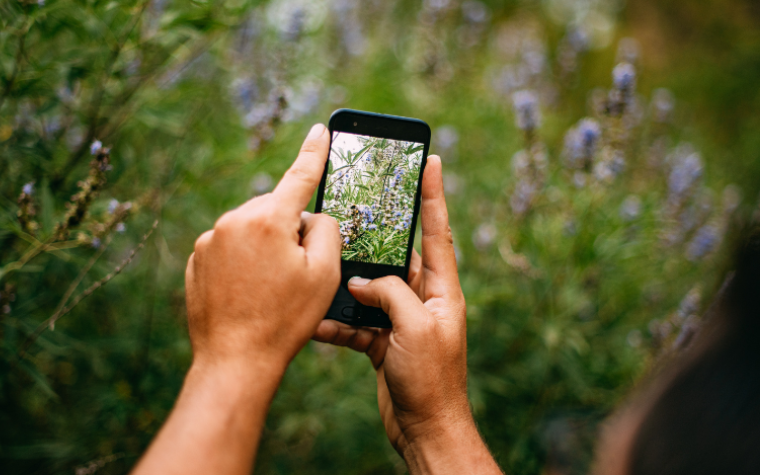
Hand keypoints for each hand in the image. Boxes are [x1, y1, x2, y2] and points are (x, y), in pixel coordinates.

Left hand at [134, 124, 340, 474]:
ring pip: (251, 230)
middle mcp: (234, 220)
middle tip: (296, 275)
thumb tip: (312, 216)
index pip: (299, 177)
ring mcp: (210, 239)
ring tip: (269, 291)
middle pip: (275, 211)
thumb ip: (326, 230)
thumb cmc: (284, 319)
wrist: (235, 360)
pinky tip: (248, 293)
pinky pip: (229, 248)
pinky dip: (243, 263)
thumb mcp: (324, 274)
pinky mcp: (196, 258)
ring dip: (265, 249)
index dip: (314, 153)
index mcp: (268, 219)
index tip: (320, 130)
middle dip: (289, 232)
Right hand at [313, 156, 500, 473]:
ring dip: (347, 283)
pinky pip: (357, 321)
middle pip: (398, 255)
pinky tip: (316, 320)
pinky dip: (337, 321)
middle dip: (376, 234)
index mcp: (443, 290)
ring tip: (323, 264)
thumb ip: (389, 295)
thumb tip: (360, 283)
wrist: (425, 429)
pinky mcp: (383, 341)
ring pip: (371, 288)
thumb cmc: (431, 380)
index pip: (438, 232)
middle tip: (356, 203)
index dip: (435, 195)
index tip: (432, 160)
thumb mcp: (415, 328)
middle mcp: (425, 299)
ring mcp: (403, 320)